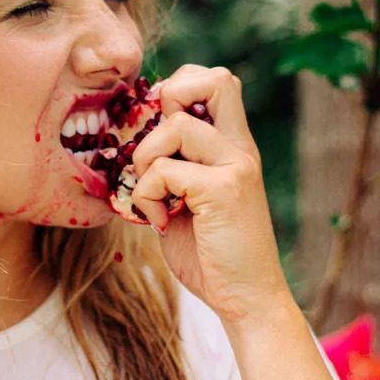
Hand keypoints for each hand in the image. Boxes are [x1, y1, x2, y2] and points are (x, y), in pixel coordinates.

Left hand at [130, 64, 293, 323]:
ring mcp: (236, 167)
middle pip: (215, 79)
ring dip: (145, 159)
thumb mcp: (189, 200)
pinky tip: (160, 222)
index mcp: (234, 147)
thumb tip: (132, 142)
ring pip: (176, 125)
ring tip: (151, 196)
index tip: (158, 130)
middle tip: (157, 147)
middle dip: (170, 98)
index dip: (181, 87)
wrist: (247, 300)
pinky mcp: (223, 191)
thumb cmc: (212, 254)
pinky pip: (163, 170)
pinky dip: (146, 195)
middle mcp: (240, 149)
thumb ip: (173, 167)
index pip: (218, 82)